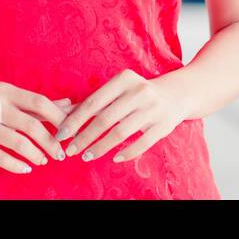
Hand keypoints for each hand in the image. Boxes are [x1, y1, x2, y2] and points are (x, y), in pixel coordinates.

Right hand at [0, 82, 72, 173]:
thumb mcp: (7, 101)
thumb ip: (36, 105)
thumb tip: (69, 104)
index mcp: (5, 91)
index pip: (39, 102)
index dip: (58, 118)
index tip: (70, 132)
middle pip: (31, 124)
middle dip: (51, 141)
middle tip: (61, 153)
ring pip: (18, 142)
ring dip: (36, 155)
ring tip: (44, 161)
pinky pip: (1, 157)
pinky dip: (17, 165)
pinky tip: (26, 168)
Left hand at [54, 69, 189, 163]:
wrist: (177, 93)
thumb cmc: (137, 93)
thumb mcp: (118, 90)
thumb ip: (93, 102)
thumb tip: (60, 113)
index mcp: (124, 79)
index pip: (93, 102)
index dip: (75, 120)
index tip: (60, 135)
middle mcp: (139, 91)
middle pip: (105, 119)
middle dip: (84, 137)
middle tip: (70, 151)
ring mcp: (153, 109)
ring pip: (121, 133)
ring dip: (100, 147)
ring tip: (86, 156)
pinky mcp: (164, 125)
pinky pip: (142, 144)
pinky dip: (126, 154)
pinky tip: (114, 159)